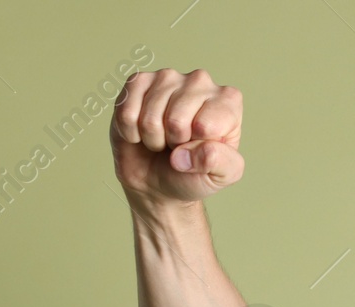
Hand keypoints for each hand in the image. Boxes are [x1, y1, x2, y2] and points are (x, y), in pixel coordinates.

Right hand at [111, 68, 243, 208]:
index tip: (199, 148)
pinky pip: (126, 112)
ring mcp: (168, 77)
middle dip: (173, 143)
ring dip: (152, 138)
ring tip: (162, 138)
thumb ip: (221, 163)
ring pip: (150, 117)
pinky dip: (130, 132)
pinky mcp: (139, 81)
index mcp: (228, 101)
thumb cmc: (194, 174)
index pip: (206, 126)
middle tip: (178, 144)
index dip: (196, 147)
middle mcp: (200, 81)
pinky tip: (141, 130)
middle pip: (175, 121)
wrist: (159, 180)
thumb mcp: (221, 176)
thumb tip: (190, 150)